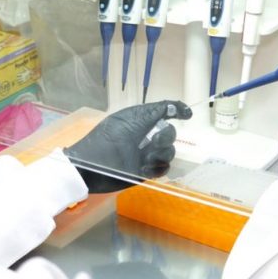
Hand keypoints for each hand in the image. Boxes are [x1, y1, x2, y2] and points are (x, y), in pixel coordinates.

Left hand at [64, 101, 191, 192]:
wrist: (89, 167)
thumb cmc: (106, 140)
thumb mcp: (129, 121)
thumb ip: (152, 112)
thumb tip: (172, 107)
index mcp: (140, 120)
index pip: (164, 111)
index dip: (177, 110)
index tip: (187, 115)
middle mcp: (145, 136)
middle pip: (170, 133)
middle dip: (165, 137)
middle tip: (153, 142)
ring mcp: (146, 154)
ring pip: (169, 152)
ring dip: (160, 154)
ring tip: (144, 158)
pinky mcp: (145, 171)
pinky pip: (163, 168)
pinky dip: (157, 168)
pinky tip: (145, 168)